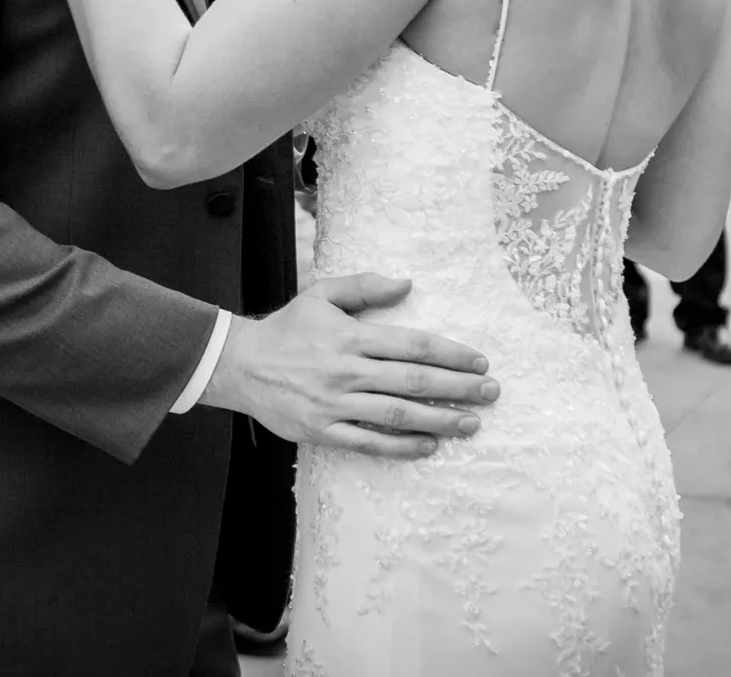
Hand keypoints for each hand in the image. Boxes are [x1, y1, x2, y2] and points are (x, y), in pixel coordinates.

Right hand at [201, 273, 498, 459]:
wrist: (239, 365)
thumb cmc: (286, 329)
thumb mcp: (321, 295)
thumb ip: (364, 287)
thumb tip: (407, 283)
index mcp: (351, 336)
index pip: (413, 345)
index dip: (451, 353)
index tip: (480, 361)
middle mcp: (347, 370)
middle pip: (414, 381)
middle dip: (458, 388)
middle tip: (491, 393)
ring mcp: (336, 404)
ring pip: (398, 414)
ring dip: (440, 419)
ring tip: (471, 423)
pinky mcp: (323, 431)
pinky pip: (369, 442)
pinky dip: (401, 447)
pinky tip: (429, 445)